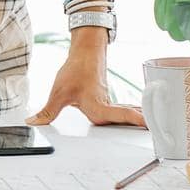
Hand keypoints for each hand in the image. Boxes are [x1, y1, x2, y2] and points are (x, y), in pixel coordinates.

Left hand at [27, 45, 144, 126]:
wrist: (85, 53)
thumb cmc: (76, 70)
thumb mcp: (58, 93)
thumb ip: (48, 112)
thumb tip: (33, 123)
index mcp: (97, 106)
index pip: (117, 114)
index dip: (132, 118)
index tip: (147, 122)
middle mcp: (106, 108)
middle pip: (125, 121)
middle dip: (138, 130)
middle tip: (156, 135)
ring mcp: (109, 105)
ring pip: (125, 117)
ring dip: (136, 124)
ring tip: (153, 132)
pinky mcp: (109, 102)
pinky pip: (123, 112)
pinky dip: (131, 117)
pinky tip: (139, 122)